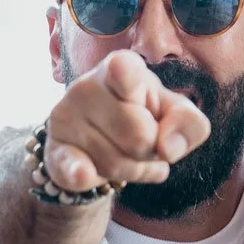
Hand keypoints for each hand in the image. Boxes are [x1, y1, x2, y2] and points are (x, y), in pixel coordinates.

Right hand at [43, 51, 210, 190]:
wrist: (99, 135)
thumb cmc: (144, 115)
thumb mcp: (174, 113)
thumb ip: (189, 124)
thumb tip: (169, 148)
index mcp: (122, 67)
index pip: (125, 71)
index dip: (135, 87)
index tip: (129, 82)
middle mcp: (87, 85)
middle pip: (140, 137)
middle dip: (152, 151)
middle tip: (146, 143)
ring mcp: (66, 116)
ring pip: (117, 163)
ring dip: (135, 171)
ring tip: (130, 158)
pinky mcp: (54, 149)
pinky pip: (71, 169)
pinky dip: (81, 176)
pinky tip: (86, 174)